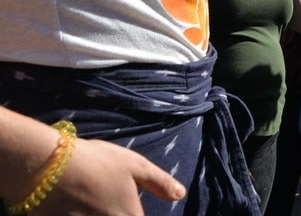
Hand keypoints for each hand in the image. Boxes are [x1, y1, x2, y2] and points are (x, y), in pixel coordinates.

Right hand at [34, 138, 184, 214]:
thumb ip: (159, 182)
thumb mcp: (135, 165)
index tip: (131, 208)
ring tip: (91, 201)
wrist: (48, 169)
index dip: (136, 214)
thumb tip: (180, 194)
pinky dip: (79, 215)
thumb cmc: (97, 163)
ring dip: (98, 213)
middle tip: (108, 201)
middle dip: (117, 213)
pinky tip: (75, 207)